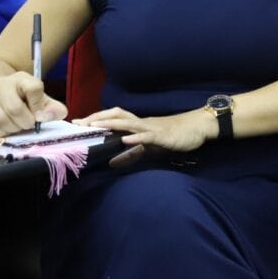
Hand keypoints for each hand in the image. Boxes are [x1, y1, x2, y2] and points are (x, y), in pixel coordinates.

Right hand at [0, 72, 67, 136]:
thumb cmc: (22, 97)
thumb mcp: (40, 97)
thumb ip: (52, 107)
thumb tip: (57, 114)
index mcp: (21, 79)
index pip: (33, 88)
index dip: (39, 105)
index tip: (40, 114)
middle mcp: (1, 85)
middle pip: (14, 108)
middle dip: (26, 121)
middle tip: (30, 124)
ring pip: (0, 119)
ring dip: (14, 128)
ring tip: (19, 126)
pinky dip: (3, 133)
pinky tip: (8, 129)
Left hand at [77, 106, 214, 157]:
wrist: (198, 127)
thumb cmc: (175, 136)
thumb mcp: (150, 148)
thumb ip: (131, 155)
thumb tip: (110, 163)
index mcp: (139, 125)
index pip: (115, 117)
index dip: (97, 118)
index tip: (79, 122)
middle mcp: (142, 123)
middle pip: (118, 115)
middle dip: (98, 118)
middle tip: (80, 123)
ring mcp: (152, 128)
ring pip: (129, 123)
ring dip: (111, 124)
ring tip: (94, 125)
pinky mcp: (162, 136)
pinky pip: (147, 136)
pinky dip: (135, 137)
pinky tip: (125, 140)